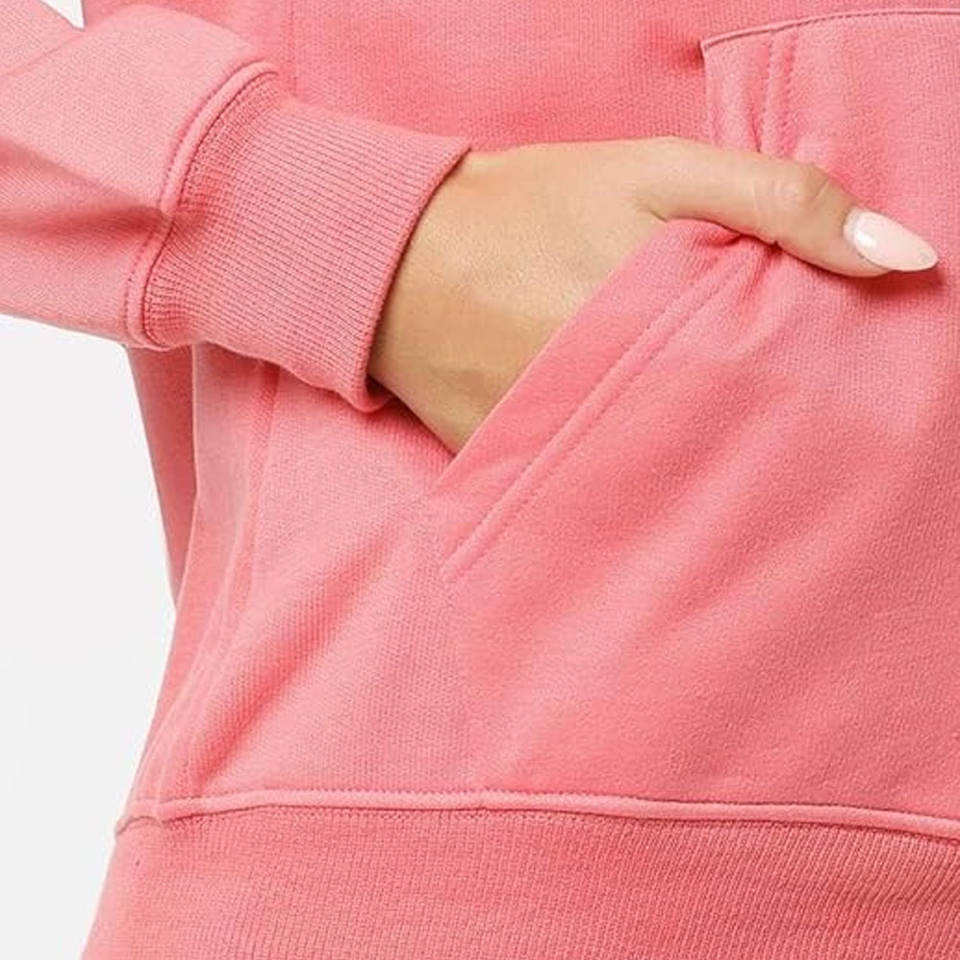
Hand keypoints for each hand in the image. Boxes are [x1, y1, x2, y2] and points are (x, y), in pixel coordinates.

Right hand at [370, 137, 936, 451]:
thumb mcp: (659, 172)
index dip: (808, 412)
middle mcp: (611, 410)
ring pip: (653, 490)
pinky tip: (629, 477)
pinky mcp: (509, 471)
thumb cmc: (534, 206)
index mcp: (660, 339)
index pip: (771, 406)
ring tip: (705, 467)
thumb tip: (904, 258)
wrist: (402, 253)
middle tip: (773, 448)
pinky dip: (612, 495)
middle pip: (719, 457)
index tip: (835, 420)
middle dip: (752, 455)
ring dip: (688, 484)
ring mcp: (554, 450)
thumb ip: (780, 202)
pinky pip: (579, 500)